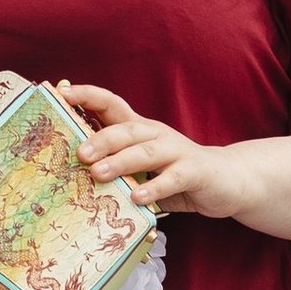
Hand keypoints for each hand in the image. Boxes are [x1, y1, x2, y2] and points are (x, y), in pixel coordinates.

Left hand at [59, 80, 261, 219]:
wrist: (228, 180)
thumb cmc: (176, 174)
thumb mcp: (144, 166)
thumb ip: (117, 164)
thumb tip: (74, 171)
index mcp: (141, 129)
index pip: (112, 105)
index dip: (88, 96)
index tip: (63, 92)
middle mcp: (157, 135)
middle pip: (126, 130)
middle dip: (101, 140)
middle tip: (80, 154)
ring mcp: (177, 151)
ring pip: (146, 152)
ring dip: (121, 162)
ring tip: (99, 174)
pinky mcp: (194, 172)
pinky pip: (172, 179)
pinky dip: (154, 188)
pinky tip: (138, 197)